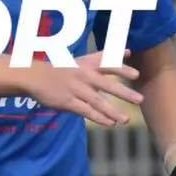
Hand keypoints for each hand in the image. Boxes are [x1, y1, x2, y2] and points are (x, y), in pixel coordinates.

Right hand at [25, 51, 142, 126]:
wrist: (36, 77)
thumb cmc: (63, 68)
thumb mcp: (84, 59)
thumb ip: (106, 57)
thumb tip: (128, 52)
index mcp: (88, 65)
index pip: (108, 65)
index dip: (122, 70)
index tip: (136, 75)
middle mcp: (83, 76)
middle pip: (106, 85)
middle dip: (123, 93)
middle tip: (139, 100)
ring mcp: (75, 89)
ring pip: (97, 101)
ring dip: (113, 111)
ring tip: (126, 120)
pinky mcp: (68, 102)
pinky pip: (85, 111)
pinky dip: (98, 118)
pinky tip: (110, 124)